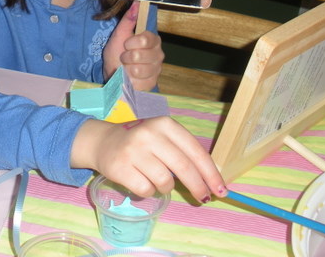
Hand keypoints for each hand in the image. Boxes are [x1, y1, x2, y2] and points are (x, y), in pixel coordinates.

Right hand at [71, 117, 225, 202]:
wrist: (103, 142)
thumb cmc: (141, 142)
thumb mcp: (163, 137)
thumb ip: (184, 153)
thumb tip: (211, 181)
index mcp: (165, 124)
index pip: (196, 152)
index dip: (211, 173)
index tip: (220, 190)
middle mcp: (150, 134)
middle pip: (184, 168)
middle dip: (198, 187)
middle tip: (203, 198)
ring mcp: (134, 151)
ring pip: (165, 182)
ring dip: (166, 188)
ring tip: (158, 181)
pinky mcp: (121, 168)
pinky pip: (147, 190)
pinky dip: (149, 192)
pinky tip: (142, 182)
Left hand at [103, 2, 163, 90]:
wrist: (113, 75)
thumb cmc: (116, 54)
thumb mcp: (118, 36)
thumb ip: (128, 20)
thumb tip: (136, 3)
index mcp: (151, 39)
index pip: (146, 38)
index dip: (132, 42)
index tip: (125, 44)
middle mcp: (158, 53)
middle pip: (141, 54)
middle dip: (127, 57)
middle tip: (124, 58)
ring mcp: (156, 69)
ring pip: (140, 69)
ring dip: (128, 69)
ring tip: (127, 68)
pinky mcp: (153, 82)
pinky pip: (141, 81)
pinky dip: (131, 80)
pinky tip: (131, 78)